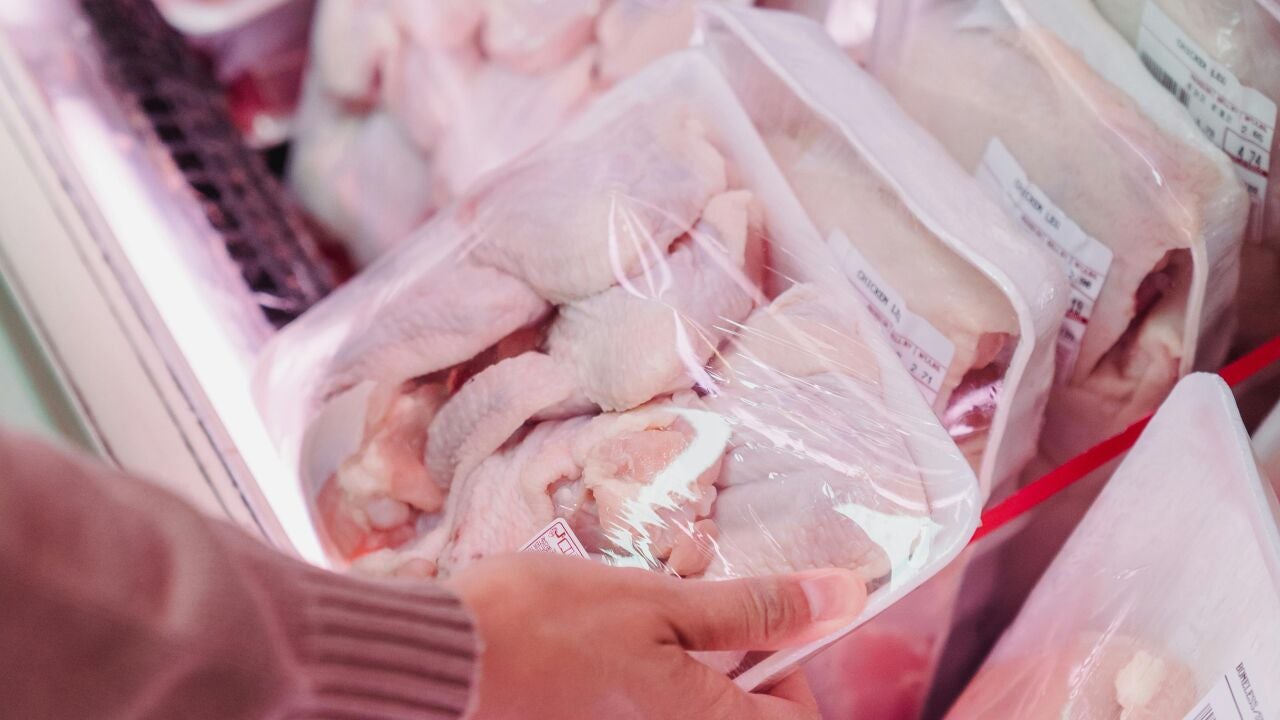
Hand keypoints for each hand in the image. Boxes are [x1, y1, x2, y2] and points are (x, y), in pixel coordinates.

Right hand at [449, 553, 866, 718]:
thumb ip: (754, 610)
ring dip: (682, 660)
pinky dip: (642, 675)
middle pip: (737, 712)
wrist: (437, 663)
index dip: (790, 666)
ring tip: (642, 610)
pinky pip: (643, 707)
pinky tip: (605, 636)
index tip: (757, 621)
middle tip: (690, 603)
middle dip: (726, 655)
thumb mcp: (658, 603)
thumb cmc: (543, 629)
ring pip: (687, 704)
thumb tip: (843, 596)